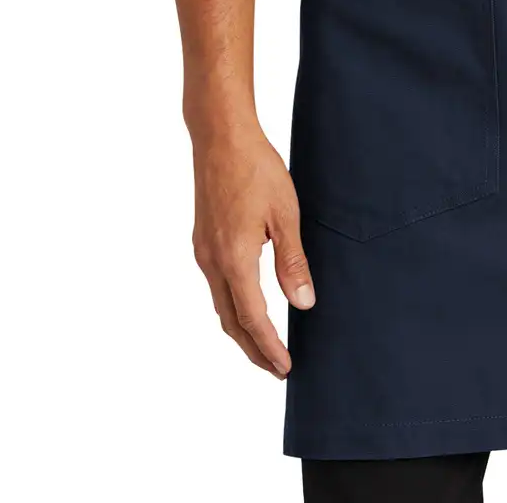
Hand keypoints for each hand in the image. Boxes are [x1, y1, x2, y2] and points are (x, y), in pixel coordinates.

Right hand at [190, 119, 314, 376]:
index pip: (252, 318)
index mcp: (234, 258)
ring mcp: (203, 251)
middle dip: (254, 350)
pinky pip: (216, 287)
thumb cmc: (256, 168)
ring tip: (265, 345)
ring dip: (242, 330)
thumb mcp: (285, 214)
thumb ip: (292, 261)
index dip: (269, 347)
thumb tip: (303, 303)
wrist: (220, 136)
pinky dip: (233, 306)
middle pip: (231, 321)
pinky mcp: (202, 241)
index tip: (285, 368)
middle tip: (277, 369)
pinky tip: (248, 305)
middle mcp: (212, 261)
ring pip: (221, 305)